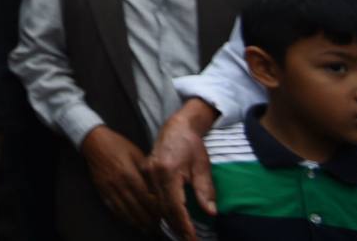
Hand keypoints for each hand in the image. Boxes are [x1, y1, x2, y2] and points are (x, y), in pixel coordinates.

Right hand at [82, 125, 158, 230]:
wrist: (95, 141)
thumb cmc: (117, 145)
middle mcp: (120, 184)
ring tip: (147, 228)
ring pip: (125, 212)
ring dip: (137, 222)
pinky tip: (131, 221)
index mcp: (130, 174)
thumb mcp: (137, 154)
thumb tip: (157, 189)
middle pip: (137, 209)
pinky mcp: (102, 190)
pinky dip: (123, 218)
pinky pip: (113, 209)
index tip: (164, 215)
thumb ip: (147, 172)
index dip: (156, 210)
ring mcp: (109, 188)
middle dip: (149, 220)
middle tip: (158, 226)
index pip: (147, 199)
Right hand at [145, 101, 217, 240]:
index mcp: (168, 171)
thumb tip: (211, 213)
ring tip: (181, 234)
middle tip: (188, 240)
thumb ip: (206, 190)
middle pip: (163, 209)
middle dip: (176, 227)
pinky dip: (161, 210)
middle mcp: (153, 174)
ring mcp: (147, 173)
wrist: (176, 127)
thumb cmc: (191, 145)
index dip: (184, 225)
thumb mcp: (202, 166)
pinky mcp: (145, 173)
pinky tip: (169, 219)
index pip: (176, 206)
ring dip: (168, 221)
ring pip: (155, 204)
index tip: (192, 238)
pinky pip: (152, 197)